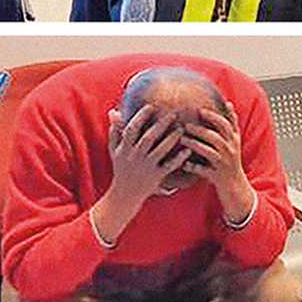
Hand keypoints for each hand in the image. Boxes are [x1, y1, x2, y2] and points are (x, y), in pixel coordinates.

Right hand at [92, 105, 191, 242]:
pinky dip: (179, 158)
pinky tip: (188, 150)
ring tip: (182, 128)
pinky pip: (169, 166)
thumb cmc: (120, 169)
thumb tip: (113, 111)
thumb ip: (114, 131)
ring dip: (171, 138)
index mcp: (124, 148)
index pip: (131, 129)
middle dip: (161, 124)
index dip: (141, 117)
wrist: (124, 194)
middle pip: (148, 137)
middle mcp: (134, 156)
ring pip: (160, 150)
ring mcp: (146, 167)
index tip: (152, 106)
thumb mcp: (113, 150)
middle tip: (174, 113)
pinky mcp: (156, 177)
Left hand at [181, 103, 252, 221]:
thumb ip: (230, 125)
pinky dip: (194, 167)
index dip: (214, 117)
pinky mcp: (218, 176)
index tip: (200, 110)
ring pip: (210, 152)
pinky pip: (204, 171)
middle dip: (201, 130)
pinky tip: (184, 164)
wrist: (236, 188)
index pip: (227, 125)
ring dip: (195, 145)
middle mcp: (230, 151)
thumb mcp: (233, 143)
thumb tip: (229, 103)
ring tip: (182, 139)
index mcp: (233, 141)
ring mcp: (224, 164)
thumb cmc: (230, 162)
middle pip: (217, 137)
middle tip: (186, 125)